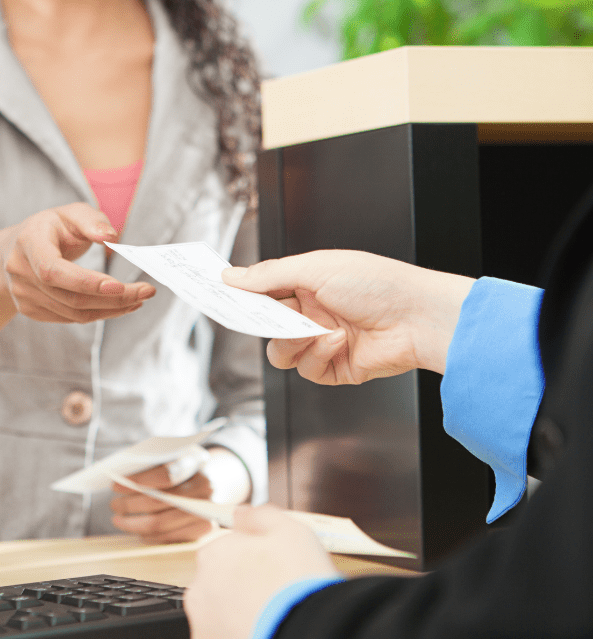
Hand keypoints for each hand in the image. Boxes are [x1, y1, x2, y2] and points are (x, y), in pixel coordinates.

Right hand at [2, 202, 154, 323]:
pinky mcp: (32, 311)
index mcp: (29, 242)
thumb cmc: (51, 229)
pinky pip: (71, 319)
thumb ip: (91, 221)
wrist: (17, 250)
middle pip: (71, 297)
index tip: (119, 286)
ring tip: (138, 299)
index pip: (53, 270)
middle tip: (146, 292)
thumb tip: (111, 237)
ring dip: (112, 309)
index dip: (85, 282)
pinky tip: (119, 305)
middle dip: (114, 298)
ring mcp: (24, 296)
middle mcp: (21, 272)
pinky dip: (99, 314)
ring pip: (74, 313)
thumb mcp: (70, 213)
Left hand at [110, 464, 213, 543]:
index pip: (163, 475)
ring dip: (133, 524)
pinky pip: (167, 538)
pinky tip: (137, 529)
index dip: (136, 481)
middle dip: (129, 505)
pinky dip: (147, 535)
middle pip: (157, 501)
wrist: (208, 484)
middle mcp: (204, 488)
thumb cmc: (179, 469)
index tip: (115, 486)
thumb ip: (149, 465)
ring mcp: (205, 511)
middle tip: (114, 505)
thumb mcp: (168, 458)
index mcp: (193, 463)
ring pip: (159, 523)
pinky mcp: (201, 531)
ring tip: (119, 519)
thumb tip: (119, 477)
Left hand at [184, 505, 337, 638]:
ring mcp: (202, 630)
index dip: (254, 563)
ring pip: (221, 623)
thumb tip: (241, 514)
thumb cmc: (298, 586)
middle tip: (278, 603)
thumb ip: (261, 517)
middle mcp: (199, 591)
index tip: (275, 574)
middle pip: (221, 588)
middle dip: (244, 594)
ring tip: (276, 628)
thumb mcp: (291, 532)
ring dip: (242, 624)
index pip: (227, 554)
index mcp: (214, 556)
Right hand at [222, 250, 474, 382]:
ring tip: (315, 332)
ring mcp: (322, 342)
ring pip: (281, 352)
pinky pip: (307, 370)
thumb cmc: (377, 283)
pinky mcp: (335, 368)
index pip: (264, 292)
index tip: (220, 296)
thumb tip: (231, 276)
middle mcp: (313, 313)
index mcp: (308, 284)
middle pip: (266, 325)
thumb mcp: (316, 268)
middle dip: (265, 323)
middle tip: (265, 318)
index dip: (242, 296)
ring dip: (293, 343)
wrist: (418, 318)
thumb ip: (269, 275)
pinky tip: (339, 342)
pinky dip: (319, 356)